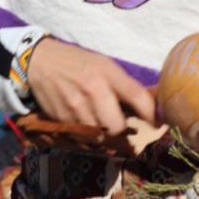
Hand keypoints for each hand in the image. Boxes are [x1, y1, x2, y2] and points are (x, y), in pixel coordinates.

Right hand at [27, 38, 156, 136]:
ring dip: (103, 132)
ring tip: (98, 119)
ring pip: (100, 136)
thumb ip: (125, 85)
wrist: (39, 62)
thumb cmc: (78, 63)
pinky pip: (82, 137)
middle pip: (118, 127)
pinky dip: (87, 133)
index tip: (158, 123)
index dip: (152, 114)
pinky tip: (83, 120)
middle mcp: (93, 89)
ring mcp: (76, 106)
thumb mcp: (104, 65)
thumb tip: (153, 106)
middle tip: (118, 121)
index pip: (138, 97)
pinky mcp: (62, 118)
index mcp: (108, 72)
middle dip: (120, 128)